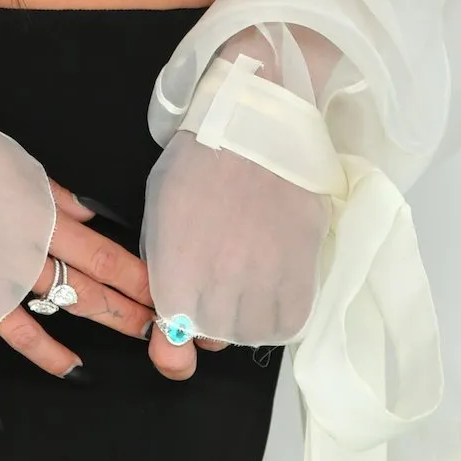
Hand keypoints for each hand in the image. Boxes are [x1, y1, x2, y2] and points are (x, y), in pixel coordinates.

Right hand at [0, 180, 154, 396]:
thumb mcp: (19, 165)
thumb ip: (58, 196)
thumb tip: (93, 216)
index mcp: (41, 224)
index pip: (106, 262)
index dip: (140, 283)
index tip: (167, 299)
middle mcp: (18, 265)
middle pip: (81, 297)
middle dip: (121, 317)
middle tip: (151, 337)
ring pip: (29, 333)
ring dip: (58, 356)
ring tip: (82, 374)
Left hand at [144, 129, 329, 374]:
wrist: (255, 125)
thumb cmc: (199, 161)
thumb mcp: (160, 208)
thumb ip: (160, 263)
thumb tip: (168, 313)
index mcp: (176, 264)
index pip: (174, 329)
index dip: (177, 334)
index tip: (181, 327)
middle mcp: (218, 280)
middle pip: (215, 335)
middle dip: (212, 321)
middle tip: (218, 291)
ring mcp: (263, 278)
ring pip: (253, 333)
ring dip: (247, 321)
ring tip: (247, 290)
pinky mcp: (300, 269)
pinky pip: (290, 321)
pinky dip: (280, 317)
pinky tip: (273, 294)